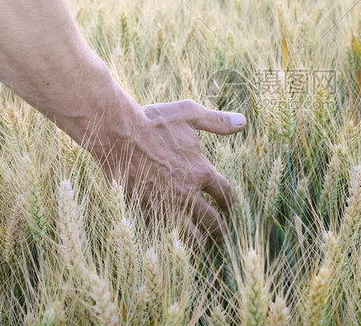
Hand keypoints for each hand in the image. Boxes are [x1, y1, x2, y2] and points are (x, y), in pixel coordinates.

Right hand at [100, 99, 245, 243]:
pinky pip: (159, 234)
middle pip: (211, 221)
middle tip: (222, 236)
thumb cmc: (154, 122)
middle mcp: (187, 193)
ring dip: (197, 243)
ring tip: (201, 246)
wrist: (117, 134)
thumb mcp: (190, 114)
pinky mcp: (143, 210)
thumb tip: (242, 121)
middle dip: (219, 230)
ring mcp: (165, 204)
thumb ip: (218, 121)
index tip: (230, 208)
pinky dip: (165, 240)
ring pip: (188, 236)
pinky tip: (167, 242)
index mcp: (201, 172)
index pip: (225, 194)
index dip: (230, 203)